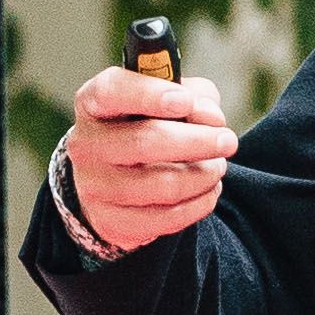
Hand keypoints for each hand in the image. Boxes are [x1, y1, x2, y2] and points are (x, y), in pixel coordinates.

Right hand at [62, 65, 238, 253]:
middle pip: (143, 142)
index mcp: (94, 103)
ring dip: (202, 176)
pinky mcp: (111, 221)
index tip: (185, 101)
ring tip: (218, 167)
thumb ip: (194, 95)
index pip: (111, 92)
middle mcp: (86, 144)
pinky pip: (165, 218)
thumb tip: (210, 116)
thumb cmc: (148, 125)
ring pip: (160, 184)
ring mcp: (94, 186)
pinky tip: (208, 191)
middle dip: (197, 141)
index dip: (149, 94)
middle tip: (228, 141)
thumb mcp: (171, 98)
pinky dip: (198, 204)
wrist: (117, 178)